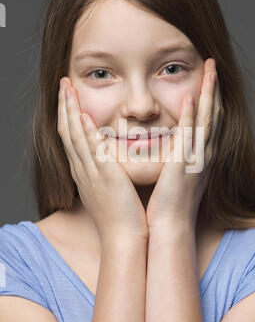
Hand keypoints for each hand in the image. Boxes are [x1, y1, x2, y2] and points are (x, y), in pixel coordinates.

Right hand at [57, 77, 148, 244]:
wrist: (124, 238)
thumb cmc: (121, 216)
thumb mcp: (108, 190)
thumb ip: (106, 173)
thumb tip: (108, 161)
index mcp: (84, 172)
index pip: (71, 137)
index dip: (68, 115)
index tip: (69, 97)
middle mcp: (82, 169)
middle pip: (67, 131)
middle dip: (64, 106)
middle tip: (63, 83)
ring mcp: (90, 172)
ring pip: (75, 136)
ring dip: (70, 110)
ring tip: (68, 88)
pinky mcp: (104, 177)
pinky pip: (91, 151)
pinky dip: (85, 132)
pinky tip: (84, 115)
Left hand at [146, 58, 223, 233]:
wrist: (169, 225)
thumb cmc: (169, 203)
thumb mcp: (177, 175)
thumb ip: (178, 157)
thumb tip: (173, 146)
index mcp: (201, 155)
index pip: (208, 120)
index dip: (210, 97)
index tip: (208, 78)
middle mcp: (204, 153)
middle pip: (213, 113)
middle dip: (214, 88)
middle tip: (214, 64)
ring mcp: (197, 158)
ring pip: (207, 119)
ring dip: (208, 93)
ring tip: (210, 70)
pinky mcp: (185, 164)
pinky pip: (189, 135)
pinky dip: (191, 116)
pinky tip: (190, 98)